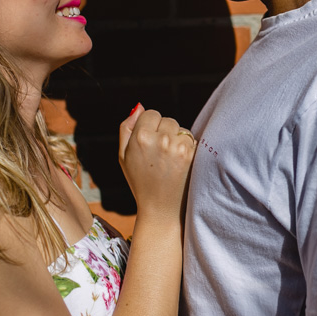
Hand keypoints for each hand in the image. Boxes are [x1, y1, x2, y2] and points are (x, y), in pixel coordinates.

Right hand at [118, 105, 193, 220]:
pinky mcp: (192, 154)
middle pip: (167, 120)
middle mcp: (160, 139)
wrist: (161, 209)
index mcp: (140, 137)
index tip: (149, 143)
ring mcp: (178, 146)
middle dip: (164, 132)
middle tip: (159, 155)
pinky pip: (191, 139)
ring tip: (170, 161)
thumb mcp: (124, 156)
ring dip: (178, 140)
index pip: (151, 113)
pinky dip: (188, 148)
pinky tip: (181, 164)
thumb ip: (127, 128)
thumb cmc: (140, 181)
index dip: (150, 127)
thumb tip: (139, 106)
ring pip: (181, 129)